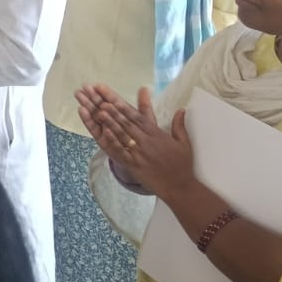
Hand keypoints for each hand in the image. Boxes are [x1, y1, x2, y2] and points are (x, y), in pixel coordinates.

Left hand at [76, 84, 192, 198]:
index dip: (122, 104)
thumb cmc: (182, 165)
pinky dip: (112, 141)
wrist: (180, 187)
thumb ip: (179, 125)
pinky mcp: (134, 165)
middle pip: (126, 121)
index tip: (110, 94)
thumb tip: (181, 109)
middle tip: (98, 96)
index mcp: (156, 134)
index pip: (136, 115)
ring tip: (97, 109)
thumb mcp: (184, 143)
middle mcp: (146, 141)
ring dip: (109, 121)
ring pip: (122, 134)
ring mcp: (138, 153)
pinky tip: (104, 132)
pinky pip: (121, 151)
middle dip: (111, 108)